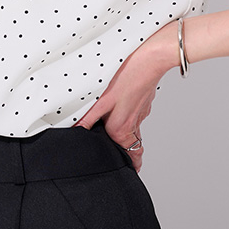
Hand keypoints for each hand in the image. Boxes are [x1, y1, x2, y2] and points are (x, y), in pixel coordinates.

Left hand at [71, 20, 177, 171]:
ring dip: (129, 137)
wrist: (151, 57)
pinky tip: (122, 108)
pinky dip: (131, 118)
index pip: (127, 156)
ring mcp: (141, 111)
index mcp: (122, 128)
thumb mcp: (102, 97)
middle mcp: (134, 123)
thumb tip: (78, 131)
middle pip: (132, 147)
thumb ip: (90, 117)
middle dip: (129, 156)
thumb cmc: (128, 75)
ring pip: (135, 131)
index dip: (127, 166)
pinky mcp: (144, 100)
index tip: (124, 172)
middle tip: (123, 162)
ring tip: (118, 138)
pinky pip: (137, 115)